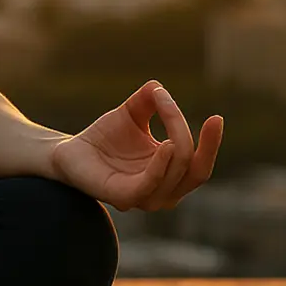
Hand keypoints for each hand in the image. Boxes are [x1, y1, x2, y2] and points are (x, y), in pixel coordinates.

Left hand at [49, 80, 222, 211]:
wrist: (69, 152)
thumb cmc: (104, 137)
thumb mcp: (132, 114)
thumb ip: (149, 101)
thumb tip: (159, 87)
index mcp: (171, 174)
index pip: (200, 162)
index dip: (212, 143)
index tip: (216, 117)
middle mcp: (163, 191)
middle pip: (196, 171)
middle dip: (207, 146)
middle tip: (213, 119)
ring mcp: (143, 197)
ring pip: (176, 175)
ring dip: (180, 143)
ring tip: (173, 114)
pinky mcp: (122, 197)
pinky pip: (149, 185)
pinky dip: (161, 166)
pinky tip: (165, 145)